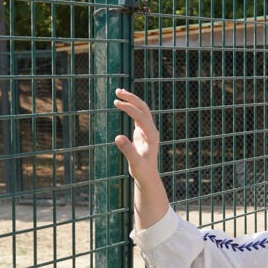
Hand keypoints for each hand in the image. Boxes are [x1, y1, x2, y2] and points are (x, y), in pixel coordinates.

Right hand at [114, 88, 168, 227]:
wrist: (148, 176)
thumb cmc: (142, 171)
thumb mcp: (134, 163)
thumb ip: (127, 150)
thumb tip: (117, 137)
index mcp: (151, 135)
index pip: (140, 116)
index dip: (128, 108)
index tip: (116, 103)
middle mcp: (151, 130)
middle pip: (143, 108)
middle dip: (131, 98)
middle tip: (117, 91)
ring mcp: (147, 130)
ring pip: (141, 109)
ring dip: (131, 100)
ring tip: (118, 92)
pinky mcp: (142, 132)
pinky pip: (138, 115)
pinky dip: (130, 107)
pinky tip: (122, 103)